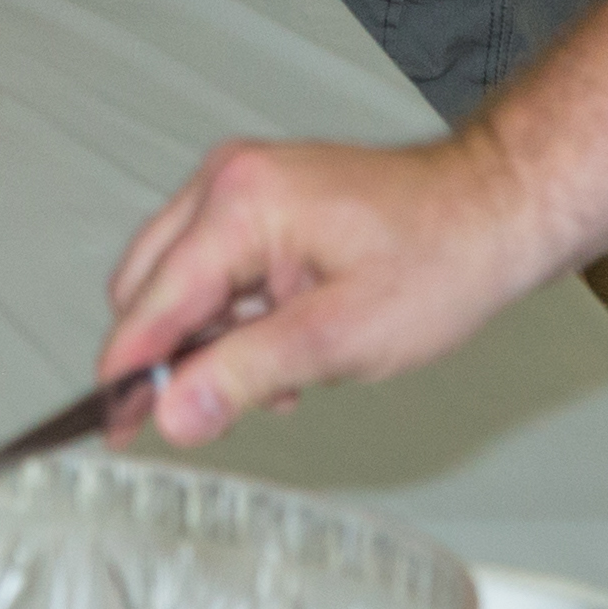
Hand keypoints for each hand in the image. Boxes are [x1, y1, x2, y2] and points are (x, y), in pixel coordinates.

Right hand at [97, 128, 565, 439]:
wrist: (496, 209)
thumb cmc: (440, 258)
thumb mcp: (341, 339)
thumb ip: (245, 375)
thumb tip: (170, 414)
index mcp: (238, 203)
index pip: (151, 303)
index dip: (128, 374)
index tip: (111, 427)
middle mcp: (227, 181)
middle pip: (149, 288)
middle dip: (175, 356)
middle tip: (206, 416)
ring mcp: (242, 184)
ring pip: (179, 281)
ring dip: (210, 340)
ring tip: (280, 381)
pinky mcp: (261, 198)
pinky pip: (213, 265)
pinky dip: (233, 315)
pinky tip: (284, 350)